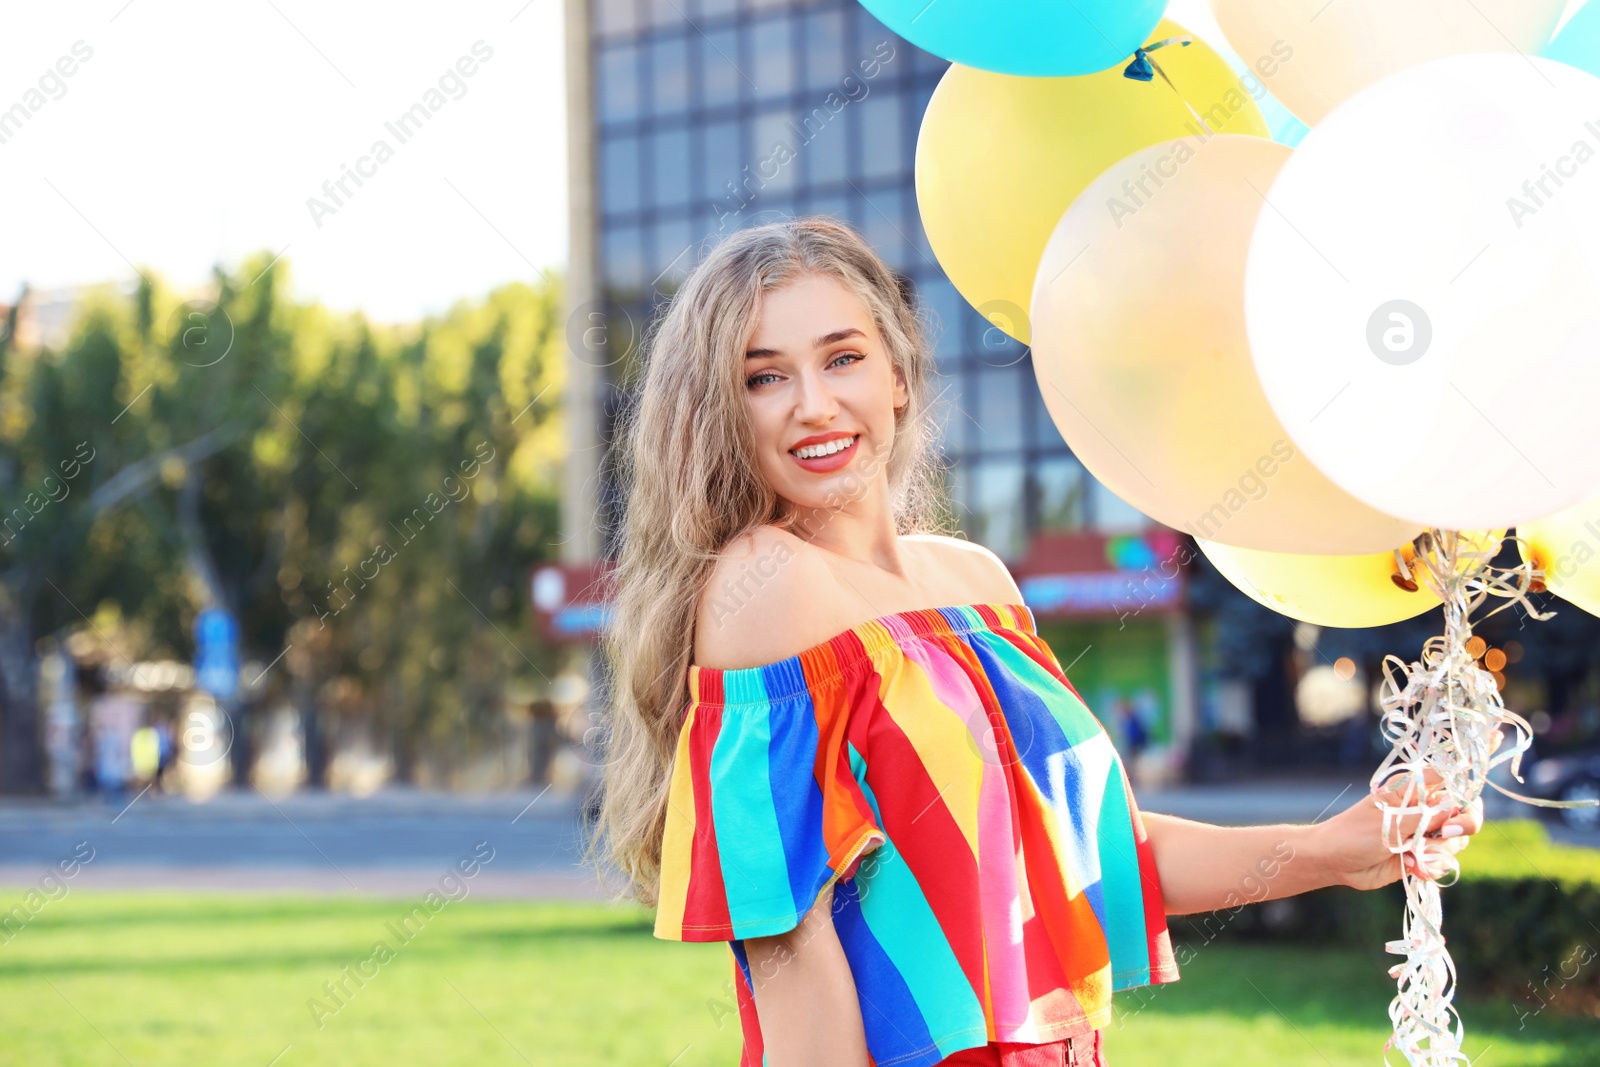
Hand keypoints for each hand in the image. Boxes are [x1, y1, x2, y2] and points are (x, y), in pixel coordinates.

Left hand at [1312, 728, 1500, 891]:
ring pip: (1459, 839)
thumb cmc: (1355, 832)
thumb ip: (1424, 816)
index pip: (1450, 769)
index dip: (1474, 754)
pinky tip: (1412, 868)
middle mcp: (1426, 808)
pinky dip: (1433, 867)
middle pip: (1468, 809)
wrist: (1335, 861)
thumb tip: (1454, 805)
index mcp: (1416, 789)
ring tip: (1412, 855)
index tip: (1496, 732)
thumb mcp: (1390, 821)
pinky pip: (1445, 862)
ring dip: (1441, 851)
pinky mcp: (1424, 855)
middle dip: (1465, 823)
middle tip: (1445, 832)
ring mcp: (1426, 832)